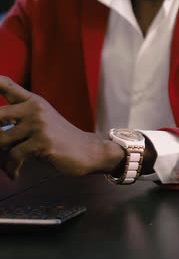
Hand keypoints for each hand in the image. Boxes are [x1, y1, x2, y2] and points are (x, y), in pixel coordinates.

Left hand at [0, 76, 124, 179]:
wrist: (89, 151)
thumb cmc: (60, 139)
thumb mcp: (40, 122)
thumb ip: (16, 121)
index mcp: (32, 102)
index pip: (5, 84)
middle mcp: (34, 109)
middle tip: (0, 144)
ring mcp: (39, 125)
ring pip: (0, 141)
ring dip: (2, 157)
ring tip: (8, 163)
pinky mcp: (42, 142)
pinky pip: (14, 157)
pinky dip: (11, 168)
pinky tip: (15, 173)